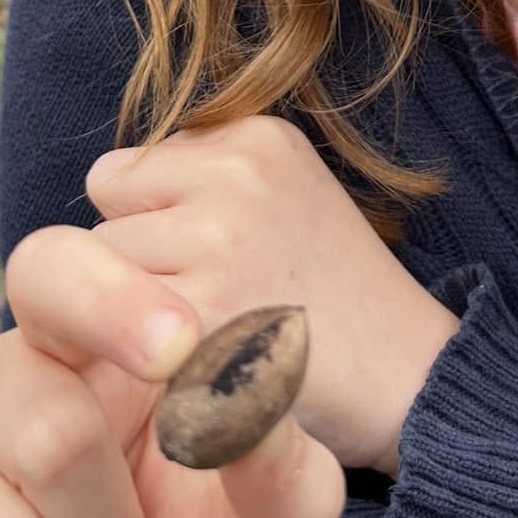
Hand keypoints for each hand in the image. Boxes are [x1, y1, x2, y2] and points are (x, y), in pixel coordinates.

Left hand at [88, 116, 459, 476]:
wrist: (415, 379)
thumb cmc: (336, 298)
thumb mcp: (287, 194)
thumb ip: (202, 178)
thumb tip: (105, 191)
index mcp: (256, 138)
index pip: (126, 171)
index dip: (151, 226)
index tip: (210, 260)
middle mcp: (236, 175)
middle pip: (104, 216)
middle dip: (136, 264)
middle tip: (211, 301)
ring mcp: (221, 242)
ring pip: (103, 275)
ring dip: (133, 317)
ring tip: (212, 334)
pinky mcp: (206, 316)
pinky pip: (118, 335)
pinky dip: (146, 366)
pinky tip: (202, 374)